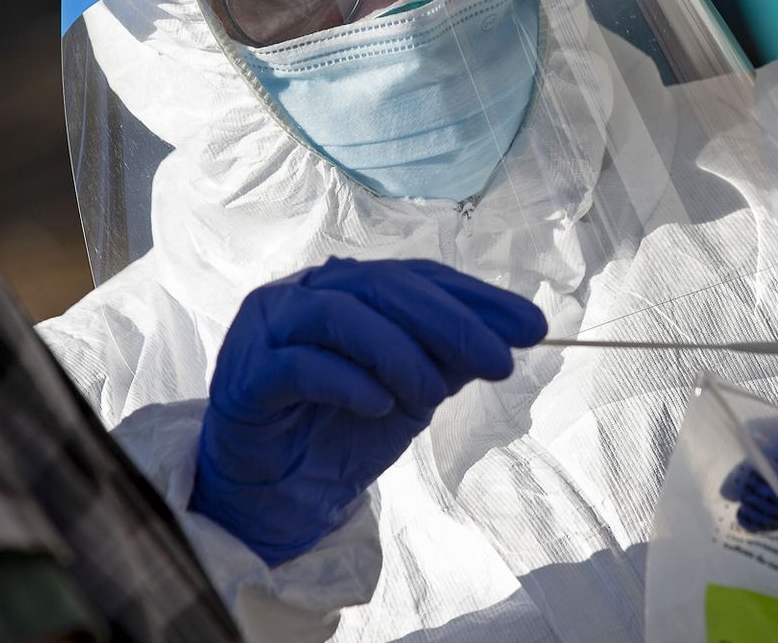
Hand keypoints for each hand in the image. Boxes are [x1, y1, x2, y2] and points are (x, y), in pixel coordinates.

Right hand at [189, 257, 546, 564]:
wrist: (277, 500)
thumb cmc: (340, 434)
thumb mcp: (412, 392)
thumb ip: (449, 356)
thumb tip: (515, 329)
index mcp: (343, 287)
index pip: (415, 277)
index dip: (474, 297)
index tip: (532, 326)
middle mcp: (303, 294)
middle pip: (382, 286)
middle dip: (451, 321)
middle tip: (501, 359)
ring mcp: (267, 329)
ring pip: (340, 314)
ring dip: (400, 352)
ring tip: (436, 396)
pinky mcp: (246, 377)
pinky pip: (300, 365)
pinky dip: (349, 381)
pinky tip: (381, 406)